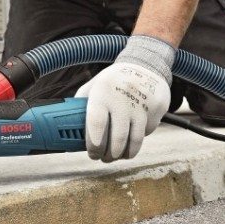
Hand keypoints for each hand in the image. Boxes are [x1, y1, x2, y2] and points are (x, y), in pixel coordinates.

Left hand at [74, 35, 174, 161]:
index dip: (94, 144)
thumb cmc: (114, 80)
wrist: (146, 65)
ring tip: (117, 155)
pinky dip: (137, 141)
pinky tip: (132, 137)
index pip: (97, 123)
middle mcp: (123, 99)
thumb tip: (67, 128)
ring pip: (134, 142)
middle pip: (117, 139)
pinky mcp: (156, 109)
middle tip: (103, 158)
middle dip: (108, 155)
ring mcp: (142, 105)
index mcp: (103, 92)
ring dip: (123, 154)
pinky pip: (146, 133)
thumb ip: (82, 105)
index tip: (92, 153)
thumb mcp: (94, 85)